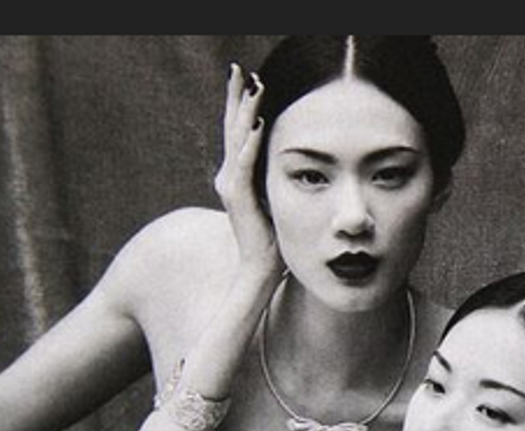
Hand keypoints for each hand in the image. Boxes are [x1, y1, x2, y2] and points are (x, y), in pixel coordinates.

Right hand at [213, 64, 280, 274]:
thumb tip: (295, 158)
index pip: (237, 130)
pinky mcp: (238, 197)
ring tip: (253, 85)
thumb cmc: (273, 236)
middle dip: (236, 96)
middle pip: (231, 126)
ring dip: (245, 110)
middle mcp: (229, 175)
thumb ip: (276, 176)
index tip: (248, 77)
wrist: (261, 267)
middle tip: (238, 68)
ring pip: (236, 138)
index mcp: (237, 174)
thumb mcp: (276, 196)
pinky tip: (257, 123)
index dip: (241, 103)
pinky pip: (244, 164)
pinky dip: (250, 142)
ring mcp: (231, 185)